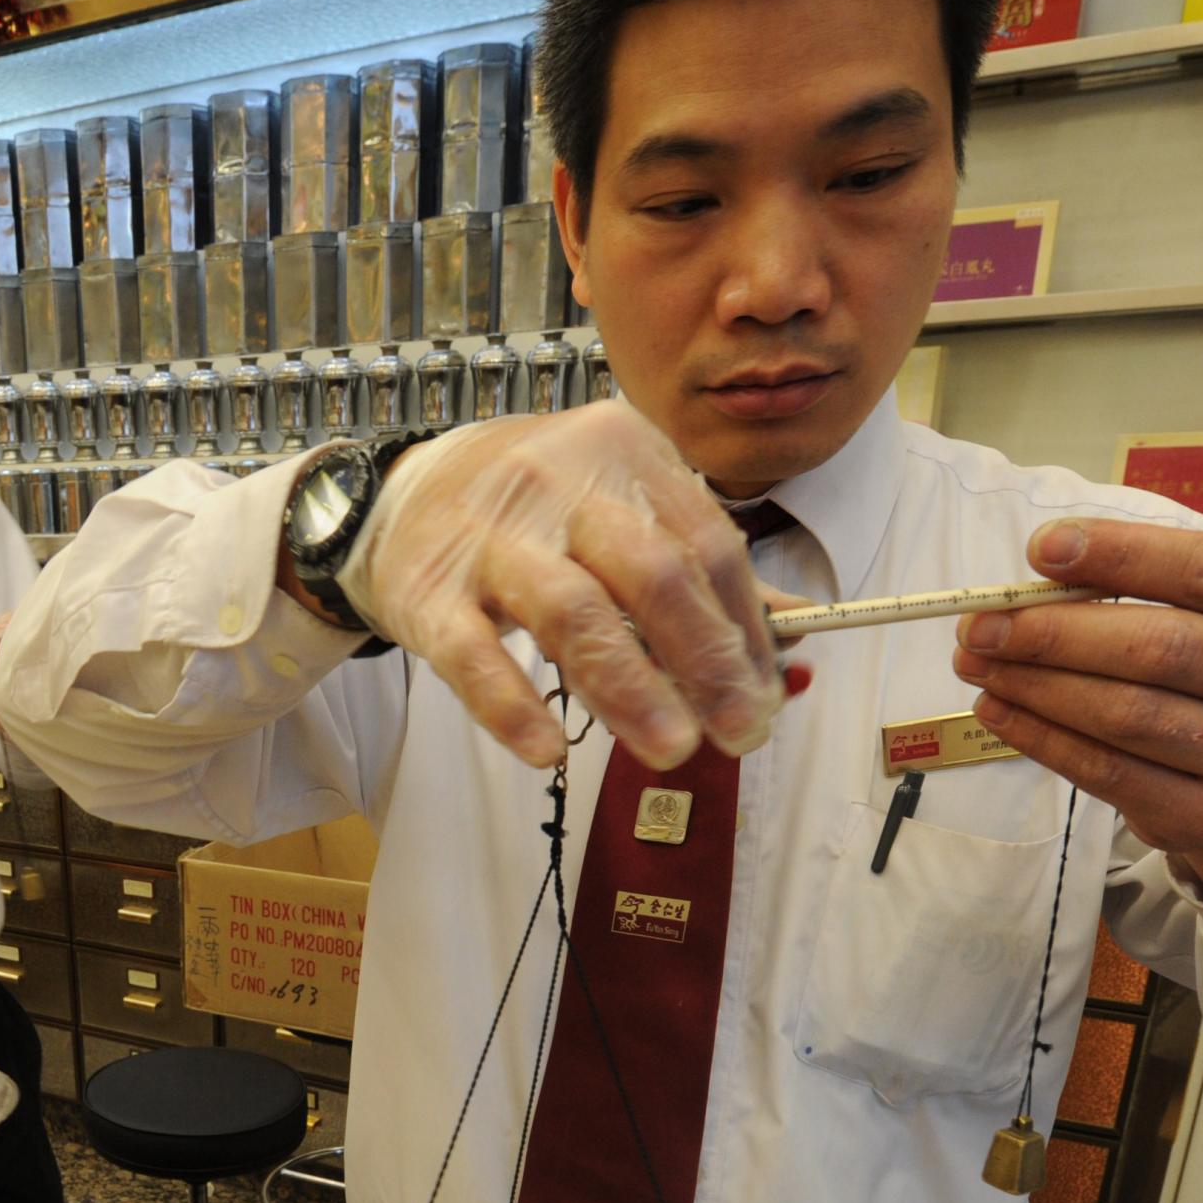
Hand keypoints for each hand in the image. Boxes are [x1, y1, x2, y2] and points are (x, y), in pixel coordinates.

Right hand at [337, 401, 782, 769]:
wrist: (408, 492)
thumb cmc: (537, 512)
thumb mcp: (621, 509)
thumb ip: (700, 570)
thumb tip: (794, 646)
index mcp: (625, 452)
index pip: (708, 544)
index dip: (747, 631)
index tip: (765, 700)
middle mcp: (560, 482)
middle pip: (652, 574)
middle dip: (706, 662)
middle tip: (737, 734)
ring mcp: (490, 535)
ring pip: (572, 613)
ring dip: (630, 689)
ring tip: (670, 750)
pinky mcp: (429, 590)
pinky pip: (474, 655)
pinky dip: (513, 707)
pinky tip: (548, 751)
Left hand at [954, 453, 1202, 909]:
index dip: (1124, 557)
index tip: (1043, 548)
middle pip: (1162, 648)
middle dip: (1055, 630)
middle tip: (981, 618)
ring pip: (1128, 715)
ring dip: (1035, 684)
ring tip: (976, 657)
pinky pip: (1111, 774)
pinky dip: (1043, 738)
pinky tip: (1000, 706)